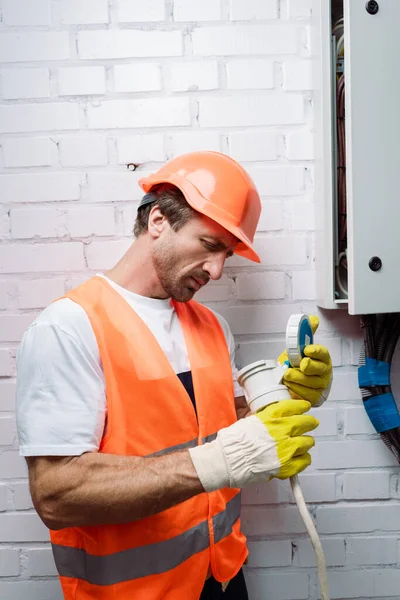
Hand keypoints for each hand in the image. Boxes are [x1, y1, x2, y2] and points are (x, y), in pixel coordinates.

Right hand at [188, 400, 318, 491]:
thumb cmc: (233, 442)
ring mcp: (286, 449)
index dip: (302, 406)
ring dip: (305, 442)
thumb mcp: (249, 420)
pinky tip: (299, 458)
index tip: (305, 407)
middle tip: (310, 424)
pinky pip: (305, 460)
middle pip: (306, 423)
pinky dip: (303, 459)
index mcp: (271, 417)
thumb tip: (273, 416)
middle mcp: (281, 430)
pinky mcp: (287, 466)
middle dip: (309, 423)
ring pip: (308, 442)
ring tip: (301, 444)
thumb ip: (265, 418)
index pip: (294, 406)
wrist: (227, 461)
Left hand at [278, 315, 332, 406]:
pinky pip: (304, 394)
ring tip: (286, 374)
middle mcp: (323, 372)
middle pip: (318, 369)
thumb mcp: (299, 347)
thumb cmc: (298, 363)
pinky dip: (294, 388)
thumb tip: (313, 319)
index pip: (323, 353)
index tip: (307, 350)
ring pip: (309, 382)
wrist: (295, 381)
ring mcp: (319, 386)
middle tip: (298, 364)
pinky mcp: (313, 398)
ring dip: (296, 378)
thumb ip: (306, 333)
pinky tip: (288, 384)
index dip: (316, 351)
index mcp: (322, 358)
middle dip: (308, 366)